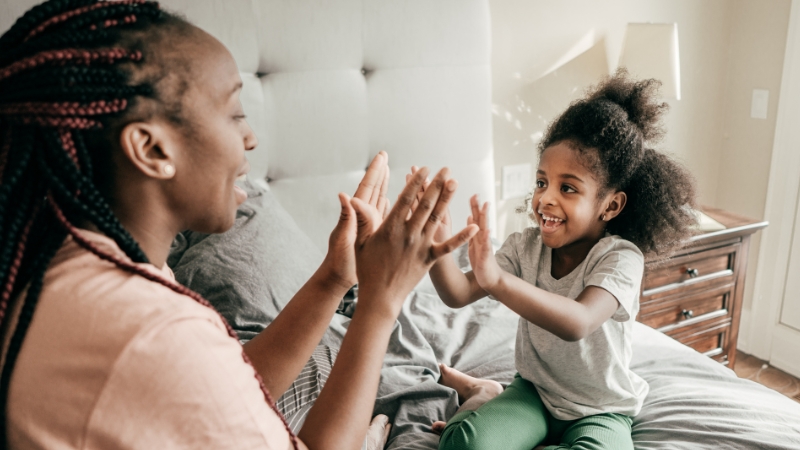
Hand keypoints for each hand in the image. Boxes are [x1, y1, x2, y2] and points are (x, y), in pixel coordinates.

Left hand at [321, 152, 389, 289]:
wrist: (339, 278)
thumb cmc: (340, 260)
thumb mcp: (343, 238)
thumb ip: (345, 217)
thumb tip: (342, 194)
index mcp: (357, 214)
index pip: (367, 188)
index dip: (375, 172)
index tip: (382, 157)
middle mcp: (363, 216)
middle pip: (374, 189)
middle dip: (380, 172)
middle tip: (385, 156)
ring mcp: (369, 224)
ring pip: (380, 199)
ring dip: (385, 185)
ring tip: (391, 170)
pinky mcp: (374, 233)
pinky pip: (385, 214)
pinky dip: (390, 204)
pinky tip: (395, 199)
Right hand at [350, 167, 478, 317]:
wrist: (381, 296)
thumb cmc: (367, 268)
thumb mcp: (360, 242)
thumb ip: (361, 218)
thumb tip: (349, 197)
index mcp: (391, 228)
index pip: (406, 200)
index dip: (416, 183)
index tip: (424, 168)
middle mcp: (409, 234)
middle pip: (425, 205)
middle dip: (436, 185)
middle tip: (446, 169)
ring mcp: (421, 246)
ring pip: (437, 218)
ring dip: (447, 200)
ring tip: (455, 183)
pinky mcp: (430, 259)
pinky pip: (449, 246)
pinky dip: (462, 237)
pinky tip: (475, 227)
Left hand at [467, 195, 502, 290]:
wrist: (491, 280)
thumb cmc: (482, 262)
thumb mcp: (474, 244)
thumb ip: (472, 231)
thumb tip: (470, 216)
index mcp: (476, 236)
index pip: (475, 218)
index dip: (473, 206)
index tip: (472, 194)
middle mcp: (482, 239)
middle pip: (480, 219)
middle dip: (477, 206)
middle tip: (475, 193)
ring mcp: (485, 246)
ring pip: (484, 229)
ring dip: (485, 217)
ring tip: (485, 205)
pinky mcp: (486, 256)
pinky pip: (486, 246)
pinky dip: (486, 237)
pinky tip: (487, 230)